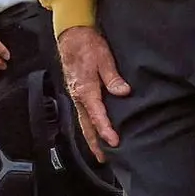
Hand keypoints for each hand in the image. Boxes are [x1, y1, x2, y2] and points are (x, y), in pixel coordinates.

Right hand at [57, 25, 130, 161]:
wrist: (72, 36)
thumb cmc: (88, 45)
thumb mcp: (104, 58)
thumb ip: (113, 77)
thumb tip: (123, 91)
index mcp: (85, 90)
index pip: (97, 115)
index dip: (106, 130)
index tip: (115, 142)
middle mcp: (78, 96)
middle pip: (86, 125)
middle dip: (94, 143)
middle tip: (103, 159)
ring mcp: (76, 95)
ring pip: (83, 122)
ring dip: (91, 138)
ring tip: (99, 152)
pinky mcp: (77, 92)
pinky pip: (82, 114)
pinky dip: (88, 126)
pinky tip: (94, 130)